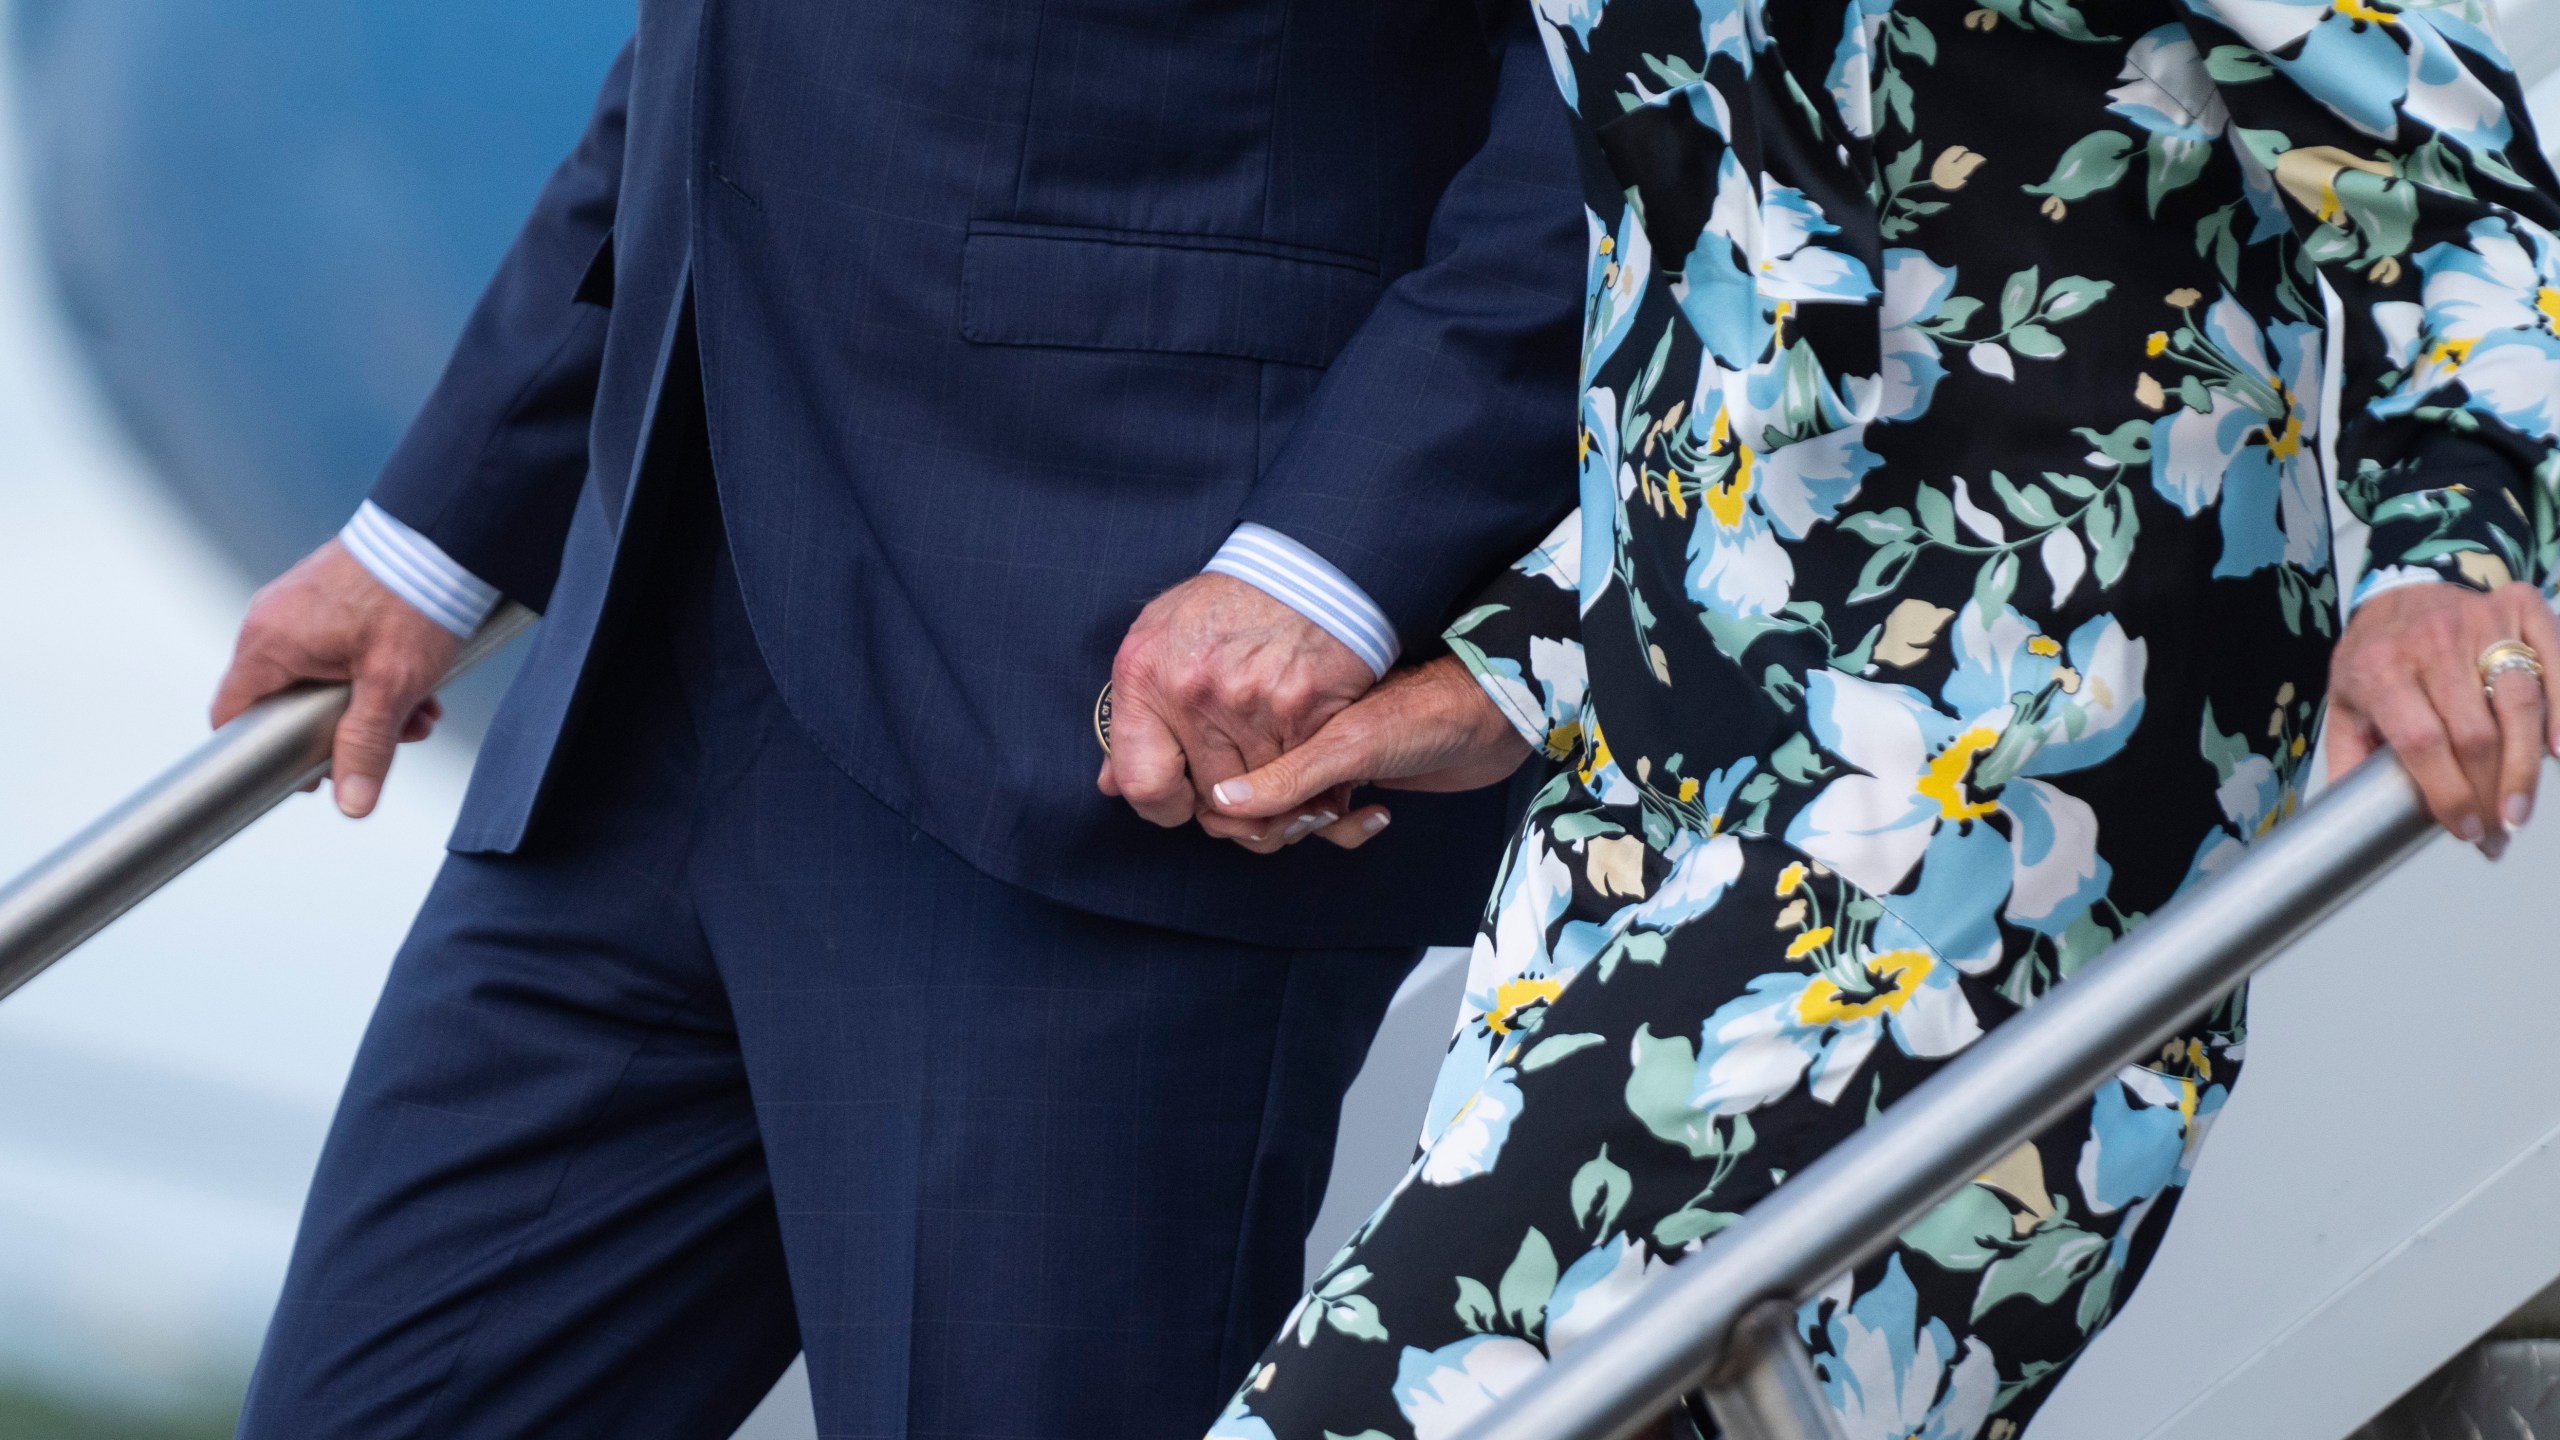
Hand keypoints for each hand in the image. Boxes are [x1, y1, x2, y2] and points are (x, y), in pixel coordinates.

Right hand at [211, 539, 458, 817]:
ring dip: (372, 704)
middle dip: (346, 729)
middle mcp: (271, 622)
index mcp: (268, 644)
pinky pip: (337, 649)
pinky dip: (375, 672)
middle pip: (287, 701)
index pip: (232, 715)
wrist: (441, 535)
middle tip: (394, 739)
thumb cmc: (410, 599)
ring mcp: (297, 606)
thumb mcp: (391, 685)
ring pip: (322, 678)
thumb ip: (367, 746)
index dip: (265, 751)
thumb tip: (350, 803)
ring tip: (420, 712)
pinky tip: (420, 683)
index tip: (309, 771)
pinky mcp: (328, 596)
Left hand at [1099, 573, 1375, 837]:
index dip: (1165, 806)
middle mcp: (1193, 693)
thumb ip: (1132, 712)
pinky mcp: (1305, 709)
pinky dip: (1307, 772)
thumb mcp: (1159, 636)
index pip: (1143, 785)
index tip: (1182, 798)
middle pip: (1209, 797)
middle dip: (1225, 794)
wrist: (1304, 564)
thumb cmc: (1228, 602)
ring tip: (1274, 749)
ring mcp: (1252, 704)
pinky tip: (1303, 742)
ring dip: (1269, 785)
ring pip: (1258, 793)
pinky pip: (1302, 775)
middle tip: (1239, 766)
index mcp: (1145, 675)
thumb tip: (1111, 782)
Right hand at [1203, 655, 1533, 852]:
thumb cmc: (1426, 714)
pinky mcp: (1356, 782)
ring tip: (1345, 812)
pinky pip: (1332, 823)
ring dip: (1320, 829)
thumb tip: (1223, 801)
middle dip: (1283, 825)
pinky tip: (1380, 813)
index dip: (1241, 813)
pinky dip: (1349, 829)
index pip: (1229, 780)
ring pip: (1294, 819)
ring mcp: (1326, 764)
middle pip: (1257, 807)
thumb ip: (1287, 776)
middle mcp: (1297, 742)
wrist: (1492, 719)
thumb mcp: (1348, 746)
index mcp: (1283, 720)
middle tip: (1317, 816)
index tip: (1270, 823)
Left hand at [2329, 579, 2559, 855]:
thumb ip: (2349, 759)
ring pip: (2520, 703)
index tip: (2463, 830)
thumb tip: (2349, 825)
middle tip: (2495, 834)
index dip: (2448, 792)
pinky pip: (2555, 660)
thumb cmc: (2376, 658)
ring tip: (2520, 813)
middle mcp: (2431, 640)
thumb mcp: (2345, 704)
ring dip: (2527, 767)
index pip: (2422, 741)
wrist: (2402, 592)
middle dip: (2490, 793)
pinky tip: (2559, 752)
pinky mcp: (2521, 606)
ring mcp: (2480, 619)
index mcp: (2379, 668)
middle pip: (2475, 733)